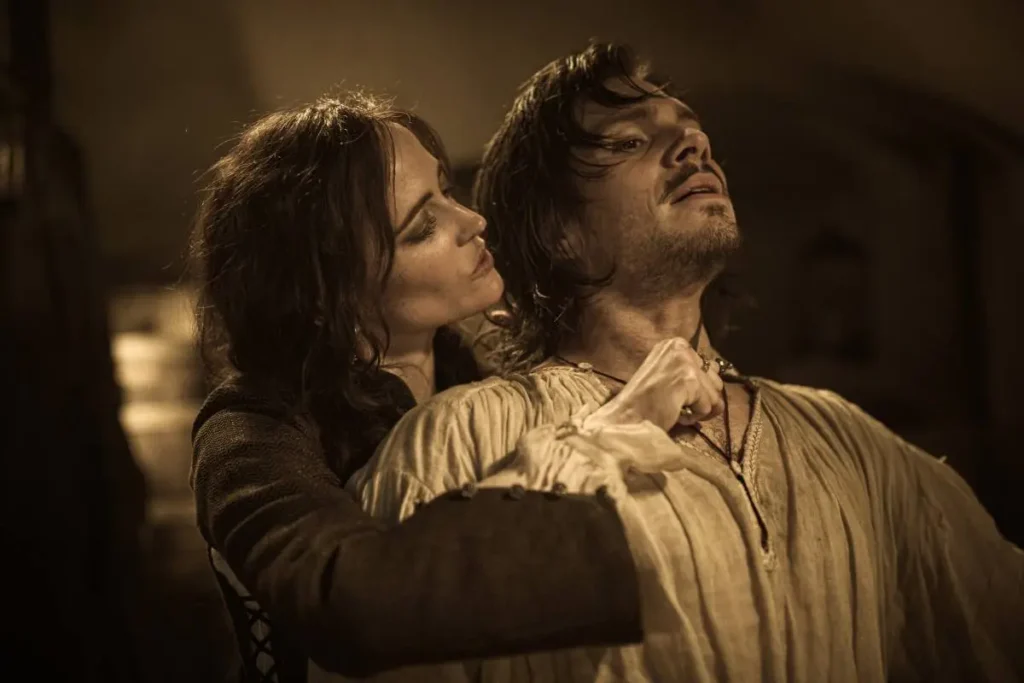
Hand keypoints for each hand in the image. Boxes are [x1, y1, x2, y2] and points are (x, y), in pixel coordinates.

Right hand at [586, 337, 723, 431]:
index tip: (675, 396)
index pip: (708, 367)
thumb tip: (717, 372)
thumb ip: (692, 370)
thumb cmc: (645, 402)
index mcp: (674, 344)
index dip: (697, 389)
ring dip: (697, 409)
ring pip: (714, 395)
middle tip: (676, 405)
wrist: (626, 418)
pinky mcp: (688, 379)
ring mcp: (685, 362)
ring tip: (674, 409)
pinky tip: (675, 414)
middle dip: (701, 399)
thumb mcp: (669, 376)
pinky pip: (708, 406)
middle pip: (715, 380)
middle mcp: (680, 347)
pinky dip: (694, 417)